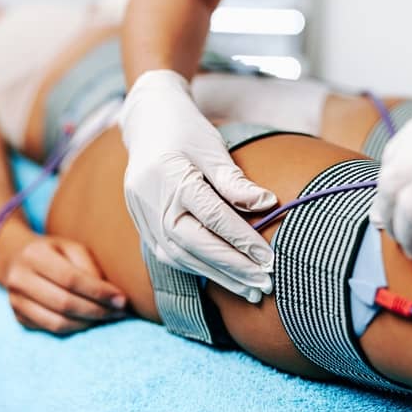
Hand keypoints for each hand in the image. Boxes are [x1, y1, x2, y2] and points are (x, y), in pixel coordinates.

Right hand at [5, 235, 127, 334]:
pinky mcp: (18, 317)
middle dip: (97, 310)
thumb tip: (110, 294)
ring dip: (88, 323)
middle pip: (64, 303)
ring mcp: (15, 301)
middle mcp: (20, 279)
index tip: (121, 299)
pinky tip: (89, 321)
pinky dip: (74, 328)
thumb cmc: (52, 251)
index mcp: (34, 255)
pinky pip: (50, 329)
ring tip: (108, 317)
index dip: (98, 291)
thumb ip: (89, 266)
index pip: (70, 278)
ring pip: (56, 322)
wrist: (14, 258)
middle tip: (119, 312)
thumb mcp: (71, 247)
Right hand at [119, 69, 277, 301]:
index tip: (269, 258)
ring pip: (179, 257)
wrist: (147, 122)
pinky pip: (168, 255)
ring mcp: (142, 215)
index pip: (211, 216)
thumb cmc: (185, 131)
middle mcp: (153, 202)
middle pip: (194, 244)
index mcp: (171, 177)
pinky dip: (196, 268)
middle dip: (231, 267)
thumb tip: (267, 204)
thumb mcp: (212, 148)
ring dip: (217, 276)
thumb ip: (235, 180)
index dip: (241, 239)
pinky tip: (221, 277)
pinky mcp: (142, 224)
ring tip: (249, 289)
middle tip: (263, 284)